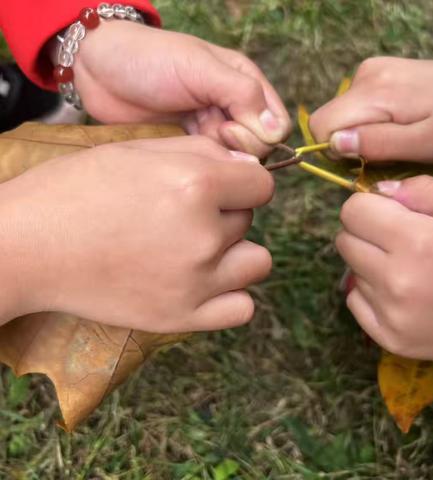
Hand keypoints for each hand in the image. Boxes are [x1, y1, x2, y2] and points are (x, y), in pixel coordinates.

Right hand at [0, 136, 273, 332]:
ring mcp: (195, 282)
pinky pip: (242, 308)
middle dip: (225, 213)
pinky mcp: (182, 317)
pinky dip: (230, 294)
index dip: (242, 182)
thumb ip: (202, 153)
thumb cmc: (76, 191)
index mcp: (194, 186)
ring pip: (255, 263)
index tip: (220, 186)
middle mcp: (202, 235)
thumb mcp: (138, 151)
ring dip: (234, 253)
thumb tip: (249, 169)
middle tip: (182, 216)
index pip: (262, 185)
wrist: (27, 247)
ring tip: (197, 249)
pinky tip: (203, 283)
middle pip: (249, 220)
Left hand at [72, 21, 290, 156]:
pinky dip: (200, 166)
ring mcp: (211, 131)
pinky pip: (208, 168)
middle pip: (258, 149)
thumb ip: (241, 94)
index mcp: (244, 84)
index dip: (259, 134)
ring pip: (234, 163)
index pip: (275, 126)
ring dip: (217, 158)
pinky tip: (181, 153)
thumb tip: (275, 132)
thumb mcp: (199, 66)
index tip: (228, 126)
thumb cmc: (150, 59)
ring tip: (190, 139)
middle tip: (210, 131)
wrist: (100, 70)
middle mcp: (232, 110)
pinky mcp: (190, 148)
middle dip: (238, 146)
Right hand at [309, 54, 432, 162]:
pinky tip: (391, 122)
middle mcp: (364, 75)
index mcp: (374, 92)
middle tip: (381, 151)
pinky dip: (364, 121)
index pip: (322, 125)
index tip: (363, 159)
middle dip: (346, 143)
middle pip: (327, 120)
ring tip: (392, 135)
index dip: (335, 151)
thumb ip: (377, 144)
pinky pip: (351, 106)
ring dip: (357, 133)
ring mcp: (368, 70)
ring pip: (339, 115)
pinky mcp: (373, 71)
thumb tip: (334, 144)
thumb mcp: (422, 144)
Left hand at [335, 176, 432, 359]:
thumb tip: (377, 191)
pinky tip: (401, 294)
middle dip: (364, 233)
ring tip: (408, 270)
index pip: (352, 212)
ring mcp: (390, 314)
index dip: (368, 207)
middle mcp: (396, 280)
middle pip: (344, 241)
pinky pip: (354, 301)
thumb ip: (423, 191)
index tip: (385, 213)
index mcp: (417, 241)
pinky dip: (370, 294)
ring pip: (351, 271)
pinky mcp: (388, 338)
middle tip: (395, 241)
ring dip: (370, 265)